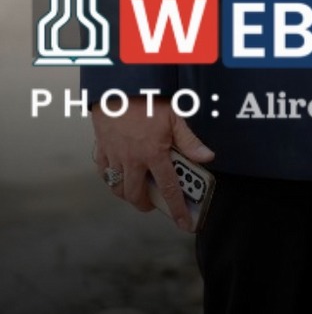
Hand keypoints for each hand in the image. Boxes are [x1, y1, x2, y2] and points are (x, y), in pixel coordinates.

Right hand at [91, 102, 213, 232]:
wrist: (118, 89)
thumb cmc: (148, 100)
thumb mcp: (176, 117)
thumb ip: (190, 140)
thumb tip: (207, 157)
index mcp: (154, 154)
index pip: (168, 189)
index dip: (177, 209)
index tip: (183, 224)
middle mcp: (133, 160)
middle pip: (136, 195)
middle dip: (145, 205)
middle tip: (153, 204)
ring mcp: (114, 157)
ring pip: (118, 188)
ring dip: (128, 194)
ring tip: (137, 191)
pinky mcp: (101, 151)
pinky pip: (103, 173)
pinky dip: (111, 178)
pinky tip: (119, 174)